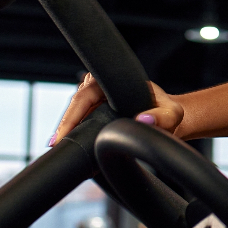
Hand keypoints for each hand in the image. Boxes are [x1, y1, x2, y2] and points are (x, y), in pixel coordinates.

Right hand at [51, 73, 184, 144]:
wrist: (165, 121)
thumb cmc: (168, 114)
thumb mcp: (171, 116)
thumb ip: (163, 117)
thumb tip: (143, 119)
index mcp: (116, 80)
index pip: (86, 94)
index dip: (72, 113)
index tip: (63, 133)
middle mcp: (103, 86)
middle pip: (75, 104)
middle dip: (65, 124)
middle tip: (56, 145)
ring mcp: (97, 98)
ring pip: (73, 112)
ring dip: (66, 129)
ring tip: (60, 147)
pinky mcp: (95, 110)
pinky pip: (78, 119)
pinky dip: (73, 131)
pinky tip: (68, 145)